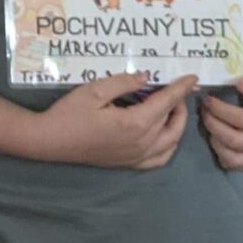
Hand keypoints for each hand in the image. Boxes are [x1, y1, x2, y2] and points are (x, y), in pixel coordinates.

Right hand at [28, 73, 198, 169]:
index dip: (180, 88)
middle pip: (173, 122)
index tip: (193, 78)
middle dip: (180, 105)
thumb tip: (146, 78)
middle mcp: (142, 142)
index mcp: (135, 122)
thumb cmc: (69, 113)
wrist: (50, 141)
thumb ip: (124, 82)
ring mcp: (136, 156)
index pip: (167, 102)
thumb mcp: (95, 89)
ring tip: (171, 110)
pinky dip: (168, 146)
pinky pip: (159, 159)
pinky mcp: (129, 163)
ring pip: (171, 142)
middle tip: (178, 91)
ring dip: (176, 125)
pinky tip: (163, 135)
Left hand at [202, 68, 242, 171]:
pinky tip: (216, 135)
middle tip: (204, 109)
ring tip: (209, 121)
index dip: (221, 110)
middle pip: (234, 140)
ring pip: (231, 156)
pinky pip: (232, 165)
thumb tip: (242, 86)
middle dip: (213, 124)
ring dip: (214, 138)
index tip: (208, 99)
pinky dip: (219, 151)